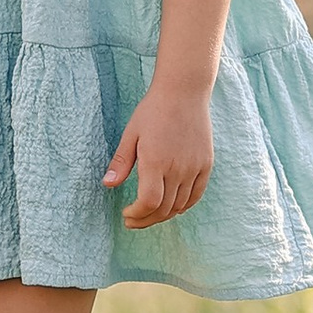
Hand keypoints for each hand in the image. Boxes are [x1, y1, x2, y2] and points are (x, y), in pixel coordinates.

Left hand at [103, 78, 212, 228]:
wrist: (184, 92)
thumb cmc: (153, 111)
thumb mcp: (131, 134)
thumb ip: (121, 163)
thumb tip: (107, 185)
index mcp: (155, 161)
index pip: (149, 202)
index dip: (137, 214)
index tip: (126, 213)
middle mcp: (177, 168)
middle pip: (164, 209)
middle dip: (146, 220)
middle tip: (133, 221)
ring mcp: (194, 167)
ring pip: (180, 205)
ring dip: (163, 215)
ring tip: (149, 215)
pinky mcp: (206, 164)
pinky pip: (196, 195)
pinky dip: (184, 206)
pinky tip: (172, 208)